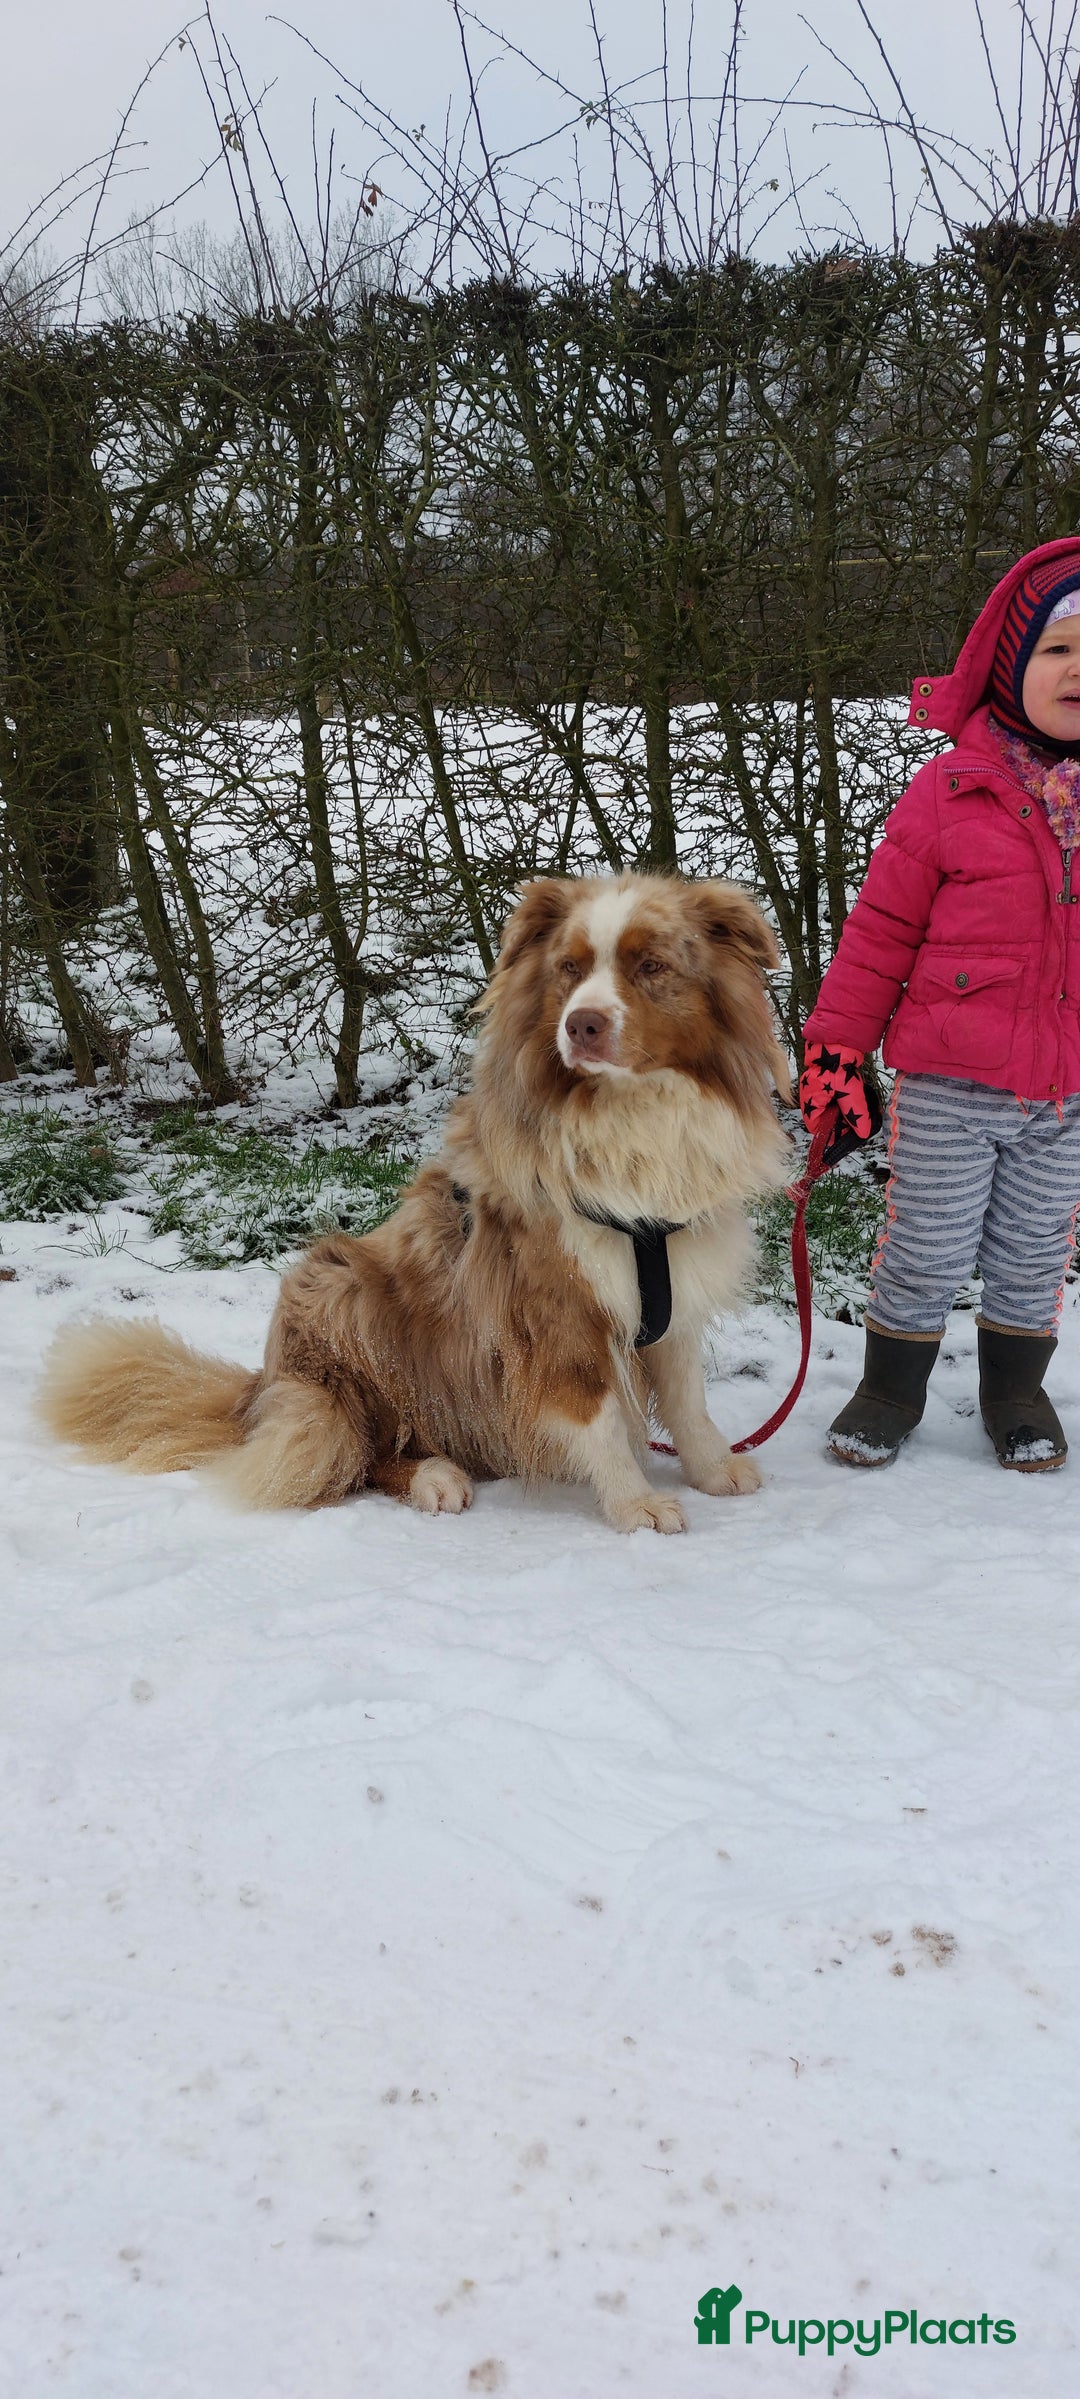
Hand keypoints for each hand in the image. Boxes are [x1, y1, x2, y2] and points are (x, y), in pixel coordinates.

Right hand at [798, 1041, 881, 1164]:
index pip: (816, 1127)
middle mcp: (814, 1098)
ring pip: (836, 1110)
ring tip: (866, 1116)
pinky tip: (864, 1104)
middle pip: (827, 1120)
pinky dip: (851, 1103)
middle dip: (844, 1124)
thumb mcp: (849, 1092)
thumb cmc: (837, 1066)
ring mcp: (822, 1091)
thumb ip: (856, 1114)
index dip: (831, 1134)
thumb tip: (863, 1133)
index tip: (848, 1137)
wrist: (838, 1040)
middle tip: (861, 1126)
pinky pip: (841, 1100)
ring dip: (850, 1114)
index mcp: (811, 1102)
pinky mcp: (832, 1084)